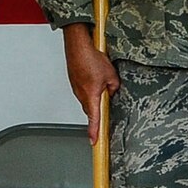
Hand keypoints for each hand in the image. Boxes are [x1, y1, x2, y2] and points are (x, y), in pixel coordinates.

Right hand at [61, 23, 120, 140]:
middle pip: (90, 110)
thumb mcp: (111, 75)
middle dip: (97, 114)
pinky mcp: (74, 82)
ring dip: (94, 99)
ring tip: (101, 88)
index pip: (93, 118)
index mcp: (91, 96)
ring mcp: (76, 88)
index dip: (94, 131)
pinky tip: (94, 81)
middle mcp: (81, 94)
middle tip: (102, 120)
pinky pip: (83, 91)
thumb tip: (112, 91)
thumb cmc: (91, 59)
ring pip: (87, 100)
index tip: (94, 141)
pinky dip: (89, 91)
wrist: (77, 46)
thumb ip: (113, 87)